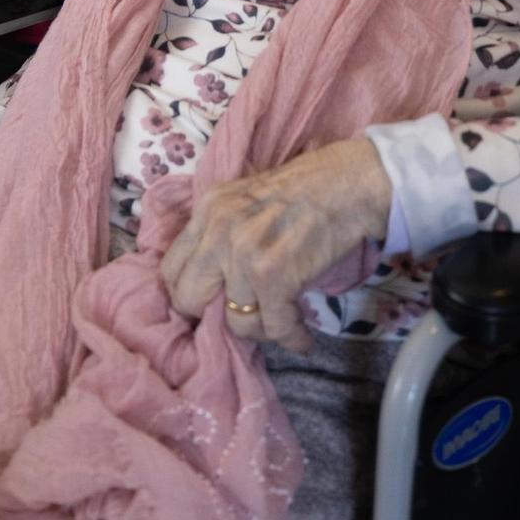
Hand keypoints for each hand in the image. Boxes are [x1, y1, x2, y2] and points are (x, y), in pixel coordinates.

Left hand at [160, 140, 390, 353]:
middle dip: (215, 316)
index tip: (211, 303)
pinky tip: (301, 335)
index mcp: (208, 209)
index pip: (170, 269)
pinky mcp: (275, 276)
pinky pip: (273, 327)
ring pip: (236, 322)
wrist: (349, 183)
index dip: (189, 293)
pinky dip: (291, 337)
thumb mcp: (244, 199)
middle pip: (189, 300)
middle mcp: (218, 230)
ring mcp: (245, 254)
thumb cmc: (304, 191)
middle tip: (243, 315)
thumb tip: (208, 285)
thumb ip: (219, 232)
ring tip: (281, 320)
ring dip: (262, 327)